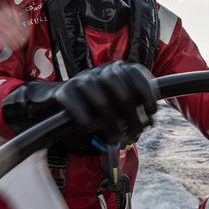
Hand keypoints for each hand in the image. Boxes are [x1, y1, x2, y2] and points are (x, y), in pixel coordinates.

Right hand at [2, 61, 157, 143]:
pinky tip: (90, 129)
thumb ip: (132, 106)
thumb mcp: (115, 101)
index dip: (147, 94)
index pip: (136, 75)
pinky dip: (86, 120)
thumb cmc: (93, 104)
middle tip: (134, 136)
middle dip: (132, 119)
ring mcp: (82, 80)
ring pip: (102, 103)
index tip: (152, 112)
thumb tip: (147, 122)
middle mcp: (101, 71)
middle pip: (123, 94)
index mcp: (116, 69)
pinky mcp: (65, 91)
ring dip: (112, 126)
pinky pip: (78, 107)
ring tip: (115, 139)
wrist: (56, 99)